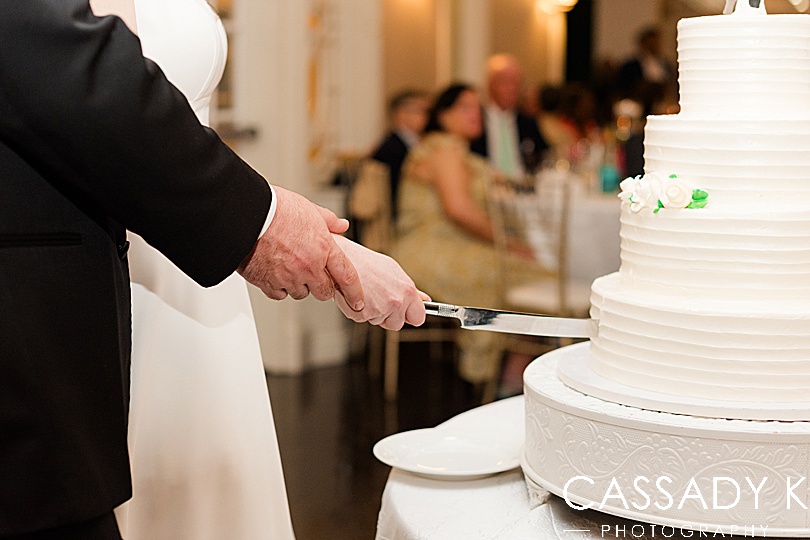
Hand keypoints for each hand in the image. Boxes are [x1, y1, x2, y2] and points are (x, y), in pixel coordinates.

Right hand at [238, 186, 363, 307]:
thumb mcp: (309, 209)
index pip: (346, 277)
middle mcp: (308, 267)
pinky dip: (279, 287)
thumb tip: (342, 225)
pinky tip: (275, 273)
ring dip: (300, 285)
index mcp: (323, 248)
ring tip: (289, 266)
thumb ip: (329, 221)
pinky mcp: (268, 283)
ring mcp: (288, 277)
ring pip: (301, 293)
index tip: (357, 302)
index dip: (354, 293)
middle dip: (323, 286)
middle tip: (314, 274)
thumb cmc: (276, 209)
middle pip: (324, 291)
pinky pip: (280, 294)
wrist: (246, 215)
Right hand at [332, 235, 428, 330]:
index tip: (406, 313)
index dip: (411, 316)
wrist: (342, 258)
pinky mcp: (363, 315)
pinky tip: (357, 295)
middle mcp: (396, 302)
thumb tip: (425, 300)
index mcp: (407, 291)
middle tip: (379, 298)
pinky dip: (359, 311)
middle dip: (389, 317)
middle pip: (397, 324)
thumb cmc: (367, 263)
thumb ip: (411, 290)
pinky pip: (363, 320)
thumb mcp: (394, 271)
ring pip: (379, 322)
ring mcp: (379, 310)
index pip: (419, 318)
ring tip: (366, 292)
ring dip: (373, 312)